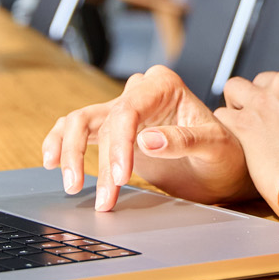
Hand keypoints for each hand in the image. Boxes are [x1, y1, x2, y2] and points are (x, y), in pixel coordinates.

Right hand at [42, 64, 256, 211]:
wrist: (224, 168)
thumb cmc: (226, 153)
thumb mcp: (214, 146)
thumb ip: (182, 140)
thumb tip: (146, 140)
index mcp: (163, 85)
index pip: (127, 110)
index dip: (118, 145)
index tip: (118, 178)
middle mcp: (140, 91)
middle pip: (98, 117)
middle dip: (88, 157)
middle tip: (94, 194)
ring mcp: (124, 109)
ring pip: (80, 121)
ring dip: (70, 153)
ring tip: (71, 186)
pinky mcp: (114, 130)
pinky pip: (78, 130)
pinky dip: (61, 143)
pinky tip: (52, 161)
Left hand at [215, 66, 278, 215]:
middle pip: (261, 81)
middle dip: (262, 101)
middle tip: (267, 124)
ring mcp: (262, 101)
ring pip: (235, 88)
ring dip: (238, 105)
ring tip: (246, 126)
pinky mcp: (244, 123)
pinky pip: (223, 116)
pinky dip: (227, 127)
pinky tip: (237, 140)